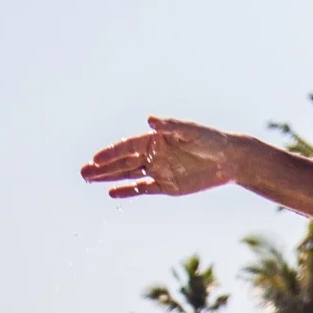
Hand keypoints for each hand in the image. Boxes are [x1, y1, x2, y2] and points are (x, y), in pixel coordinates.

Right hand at [80, 116, 237, 198]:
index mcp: (155, 139)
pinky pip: (143, 189)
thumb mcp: (191, 131)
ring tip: (88, 179)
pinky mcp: (167, 186)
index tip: (96, 159)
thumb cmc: (211, 140)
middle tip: (82, 172)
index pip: (127, 146)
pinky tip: (111, 192)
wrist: (229, 160)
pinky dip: (128, 191)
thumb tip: (150, 119)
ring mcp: (158, 170)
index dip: (111, 153)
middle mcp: (153, 154)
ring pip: (128, 175)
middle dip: (102, 167)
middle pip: (122, 162)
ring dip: (108, 177)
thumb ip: (170, 126)